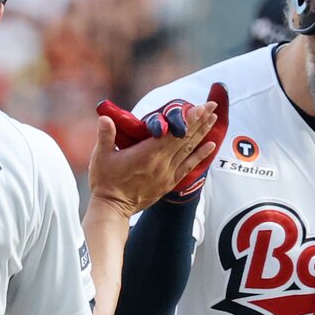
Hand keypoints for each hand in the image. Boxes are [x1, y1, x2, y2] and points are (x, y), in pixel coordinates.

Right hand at [87, 96, 216, 217]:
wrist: (112, 209)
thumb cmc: (105, 182)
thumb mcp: (100, 156)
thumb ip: (105, 136)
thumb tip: (105, 118)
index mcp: (147, 154)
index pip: (172, 133)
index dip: (188, 119)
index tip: (200, 107)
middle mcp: (161, 163)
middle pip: (185, 138)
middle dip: (199, 120)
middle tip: (212, 105)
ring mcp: (167, 174)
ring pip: (189, 150)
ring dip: (202, 133)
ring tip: (213, 119)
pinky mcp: (168, 183)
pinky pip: (188, 167)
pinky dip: (200, 155)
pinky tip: (210, 146)